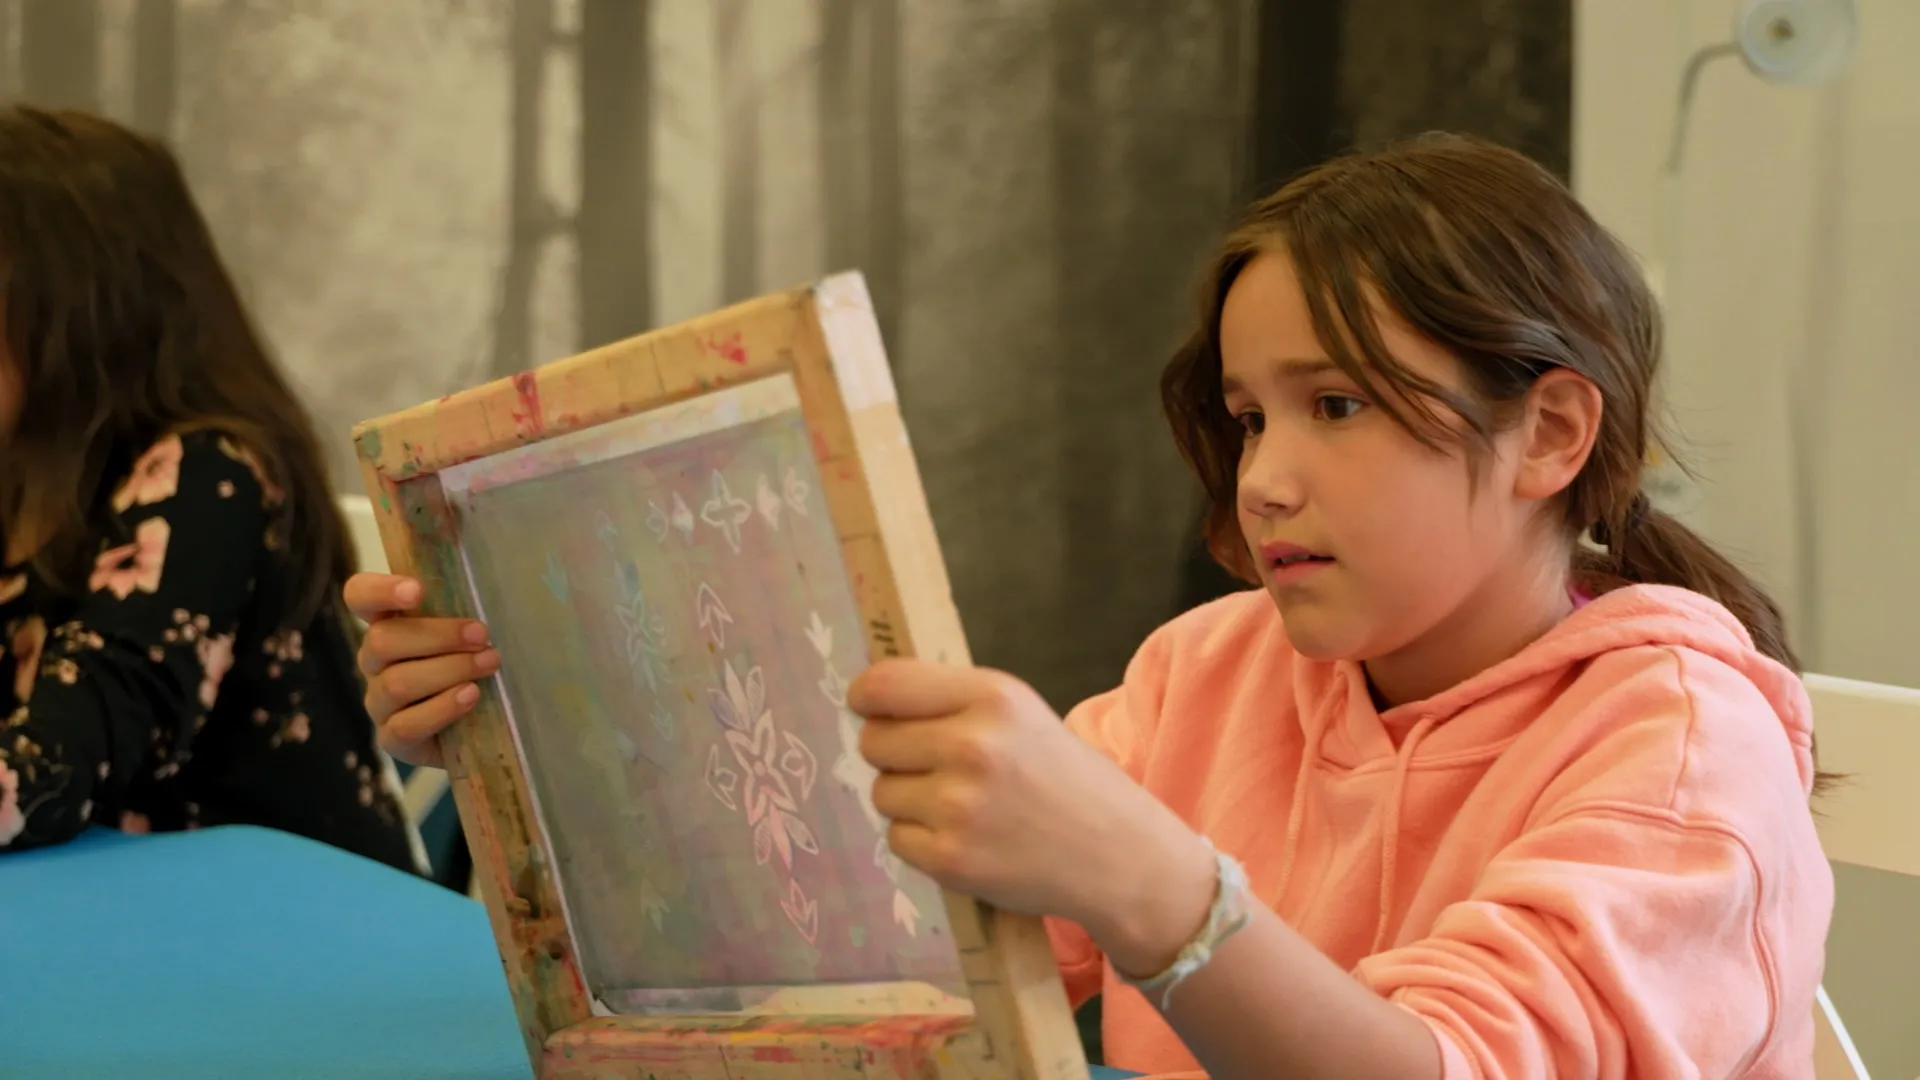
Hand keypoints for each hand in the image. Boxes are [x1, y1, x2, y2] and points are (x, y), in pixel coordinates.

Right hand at [344, 573, 498, 766]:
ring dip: (449, 670)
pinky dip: (442, 708)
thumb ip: (466, 600)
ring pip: (398, 682)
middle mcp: (374, 660)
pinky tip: (471, 696)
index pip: (359, 596)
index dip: (380, 591)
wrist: (480, 728)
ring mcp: (379, 701)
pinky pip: (406, 725)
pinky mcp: (392, 738)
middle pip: (383, 640)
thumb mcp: (469, 631)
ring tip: (489, 664)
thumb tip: (474, 544)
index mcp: (387, 624)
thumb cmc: (473, 665)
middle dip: (437, 635)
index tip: (416, 590)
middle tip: (481, 634)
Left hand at [849, 658, 1215, 973]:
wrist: (1120, 856)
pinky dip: (922, 843)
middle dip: (895, 755)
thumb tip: (868, 699)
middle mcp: (972, 746)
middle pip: (873, 741)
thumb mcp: (1021, 714)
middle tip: (937, 768)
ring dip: (910, 802)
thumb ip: (952, 700)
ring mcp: (960, 806)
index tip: (868, 708)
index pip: (884, 685)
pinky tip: (968, 839)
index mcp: (992, 696)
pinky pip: (897, 839)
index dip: (865, 698)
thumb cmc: (1064, 778)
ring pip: (882, 793)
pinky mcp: (951, 858)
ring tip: (963, 808)